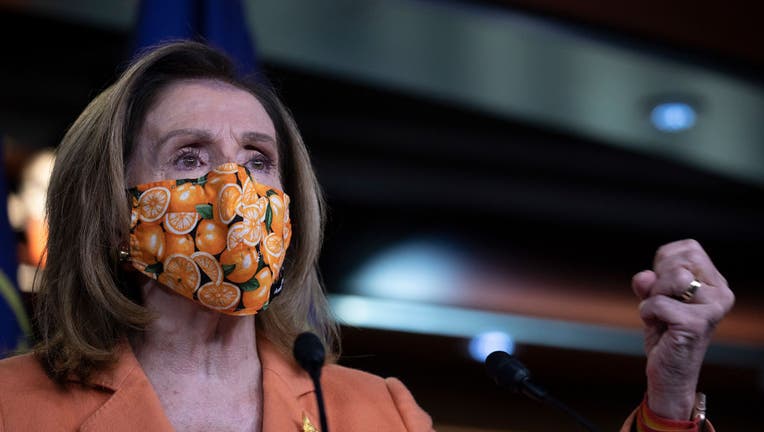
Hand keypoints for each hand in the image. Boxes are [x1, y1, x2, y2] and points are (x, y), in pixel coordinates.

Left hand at [631, 239, 733, 419]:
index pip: (688, 248)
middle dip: (659, 280)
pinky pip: (658, 303)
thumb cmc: (664, 332)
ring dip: (654, 296)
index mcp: (715, 282)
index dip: (664, 262)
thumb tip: (645, 276)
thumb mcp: (654, 299)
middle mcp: (721, 293)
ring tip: (661, 315)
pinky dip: (647, 313)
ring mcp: (713, 308)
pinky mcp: (698, 324)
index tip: (663, 285)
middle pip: (680, 261)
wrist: (669, 372)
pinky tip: (658, 327)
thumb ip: (649, 282)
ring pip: (673, 278)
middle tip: (662, 303)